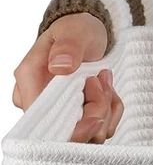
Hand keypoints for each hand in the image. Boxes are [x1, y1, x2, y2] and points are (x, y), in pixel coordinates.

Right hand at [12, 12, 123, 142]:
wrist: (88, 35)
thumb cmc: (76, 31)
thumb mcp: (74, 31)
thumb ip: (68, 47)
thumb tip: (60, 67)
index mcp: (30, 81)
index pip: (46, 123)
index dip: (76, 127)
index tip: (98, 109)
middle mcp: (40, 102)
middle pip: (71, 133)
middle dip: (98, 113)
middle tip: (104, 84)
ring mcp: (59, 112)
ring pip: (90, 133)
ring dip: (107, 109)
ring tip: (106, 82)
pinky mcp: (77, 117)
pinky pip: (100, 128)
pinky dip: (111, 111)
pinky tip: (110, 92)